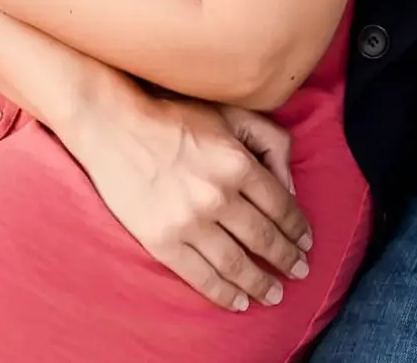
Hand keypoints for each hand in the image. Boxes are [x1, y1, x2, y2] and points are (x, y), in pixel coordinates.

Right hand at [55, 87, 311, 312]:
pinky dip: (225, 294)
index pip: (282, 207)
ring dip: (261, 283)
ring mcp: (189, 222)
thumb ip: (270, 143)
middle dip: (287, 260)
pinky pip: (202, 276)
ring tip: (274, 293)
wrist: (111, 125)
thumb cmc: (172, 116)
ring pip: (238, 264)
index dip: (298, 229)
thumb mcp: (230, 114)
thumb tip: (289, 188)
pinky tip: (239, 302)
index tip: (306, 242)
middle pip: (265, 239)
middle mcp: (218, 196)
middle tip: (300, 271)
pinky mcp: (163, 241)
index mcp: (238, 164)